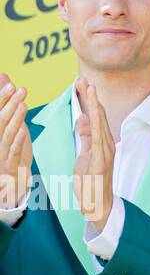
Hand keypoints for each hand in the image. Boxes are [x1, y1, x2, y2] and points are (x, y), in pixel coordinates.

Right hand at [0, 74, 31, 211]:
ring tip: (23, 102)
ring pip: (5, 134)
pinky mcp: (7, 167)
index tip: (10, 83)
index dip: (1, 99)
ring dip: (14, 118)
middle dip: (7, 103)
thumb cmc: (11, 158)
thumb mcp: (12, 134)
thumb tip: (11, 90)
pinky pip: (12, 152)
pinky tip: (23, 129)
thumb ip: (12, 114)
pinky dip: (17, 140)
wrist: (7, 191)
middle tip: (17, 88)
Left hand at [72, 78, 114, 228]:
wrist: (98, 204)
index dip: (89, 100)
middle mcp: (107, 143)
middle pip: (98, 115)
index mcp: (101, 141)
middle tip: (84, 80)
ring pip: (100, 123)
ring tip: (89, 90)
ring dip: (94, 106)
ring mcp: (106, 151)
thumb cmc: (91, 181)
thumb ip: (85, 137)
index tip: (82, 84)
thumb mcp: (85, 155)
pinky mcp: (102, 160)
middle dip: (91, 97)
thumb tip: (84, 119)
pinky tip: (93, 114)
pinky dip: (96, 125)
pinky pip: (98, 139)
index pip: (95, 116)